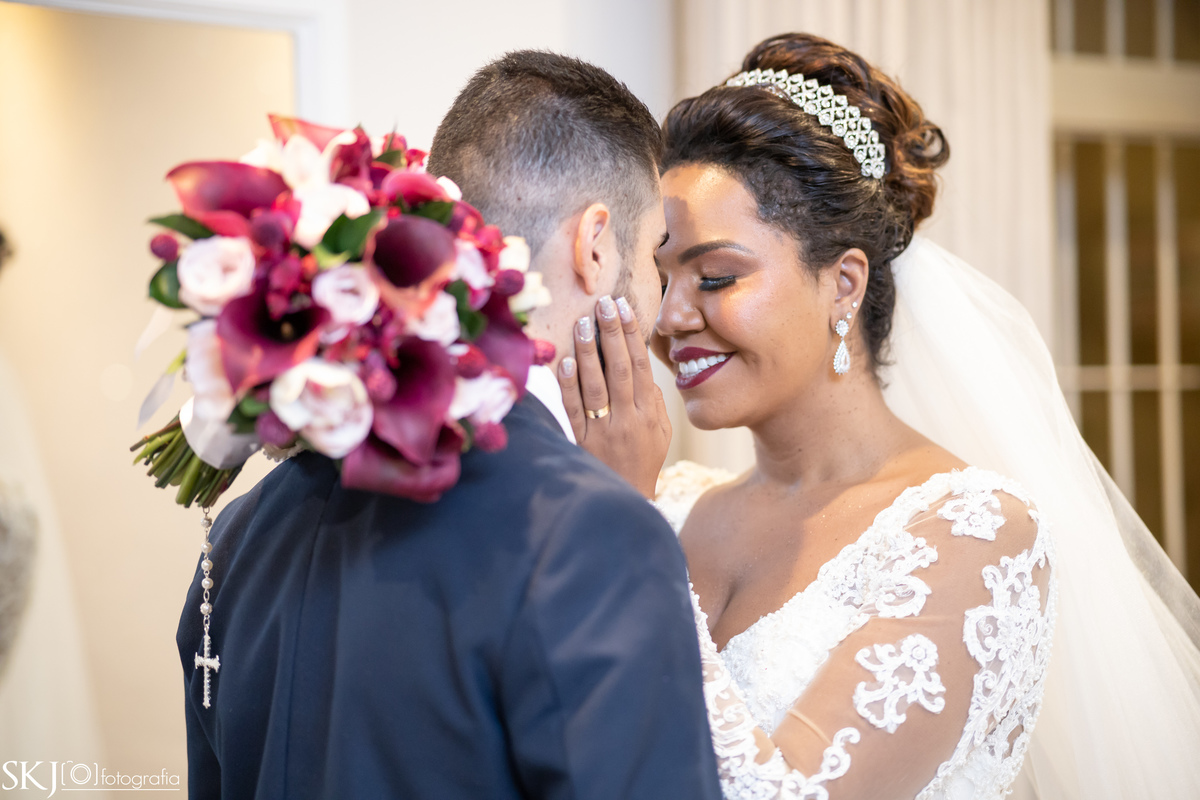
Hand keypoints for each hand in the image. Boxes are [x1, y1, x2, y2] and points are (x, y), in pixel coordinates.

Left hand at [558, 295, 671, 498]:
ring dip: (589, 352)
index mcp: (648, 414)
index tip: (623, 308)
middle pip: (619, 369)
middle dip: (612, 333)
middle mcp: (627, 420)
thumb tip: (644, 371)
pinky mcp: (581, 442)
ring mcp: (602, 431)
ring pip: (595, 385)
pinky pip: (573, 410)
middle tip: (603, 304)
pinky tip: (564, 362)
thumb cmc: (643, 462)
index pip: (640, 366)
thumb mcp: (661, 433)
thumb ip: (655, 401)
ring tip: (583, 323)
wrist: (625, 500)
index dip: (632, 335)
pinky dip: (568, 385)